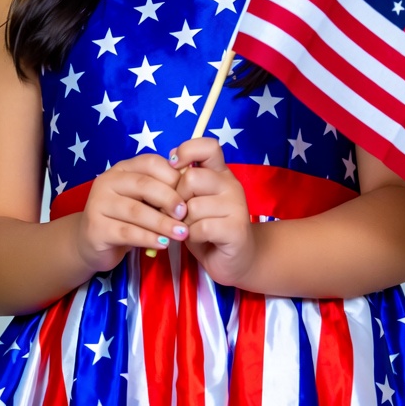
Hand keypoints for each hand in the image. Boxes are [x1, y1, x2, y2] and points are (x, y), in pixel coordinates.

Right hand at [76, 155, 188, 272]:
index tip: (190, 192)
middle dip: (169, 198)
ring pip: (136, 211)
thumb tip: (191, 184)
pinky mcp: (96, 228)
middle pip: (143, 184)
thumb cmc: (125, 217)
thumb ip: (160, 190)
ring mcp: (98, 204)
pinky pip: (127, 232)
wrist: (92, 243)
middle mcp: (107, 181)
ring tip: (181, 233)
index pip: (150, 163)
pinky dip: (149, 238)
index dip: (173, 175)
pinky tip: (164, 244)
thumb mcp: (142, 199)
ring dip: (163, 223)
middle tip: (186, 213)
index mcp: (122, 168)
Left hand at [170, 138, 254, 286]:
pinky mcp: (236, 229)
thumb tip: (168, 160)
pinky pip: (201, 227)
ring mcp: (236, 206)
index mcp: (220, 173)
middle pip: (192, 177)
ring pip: (193, 206)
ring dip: (183, 223)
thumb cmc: (208, 227)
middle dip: (176, 199)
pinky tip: (198, 239)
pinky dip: (193, 236)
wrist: (236, 259)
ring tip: (189, 229)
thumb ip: (184, 182)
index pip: (208, 146)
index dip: (187, 151)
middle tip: (178, 213)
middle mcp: (231, 184)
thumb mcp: (193, 200)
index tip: (173, 166)